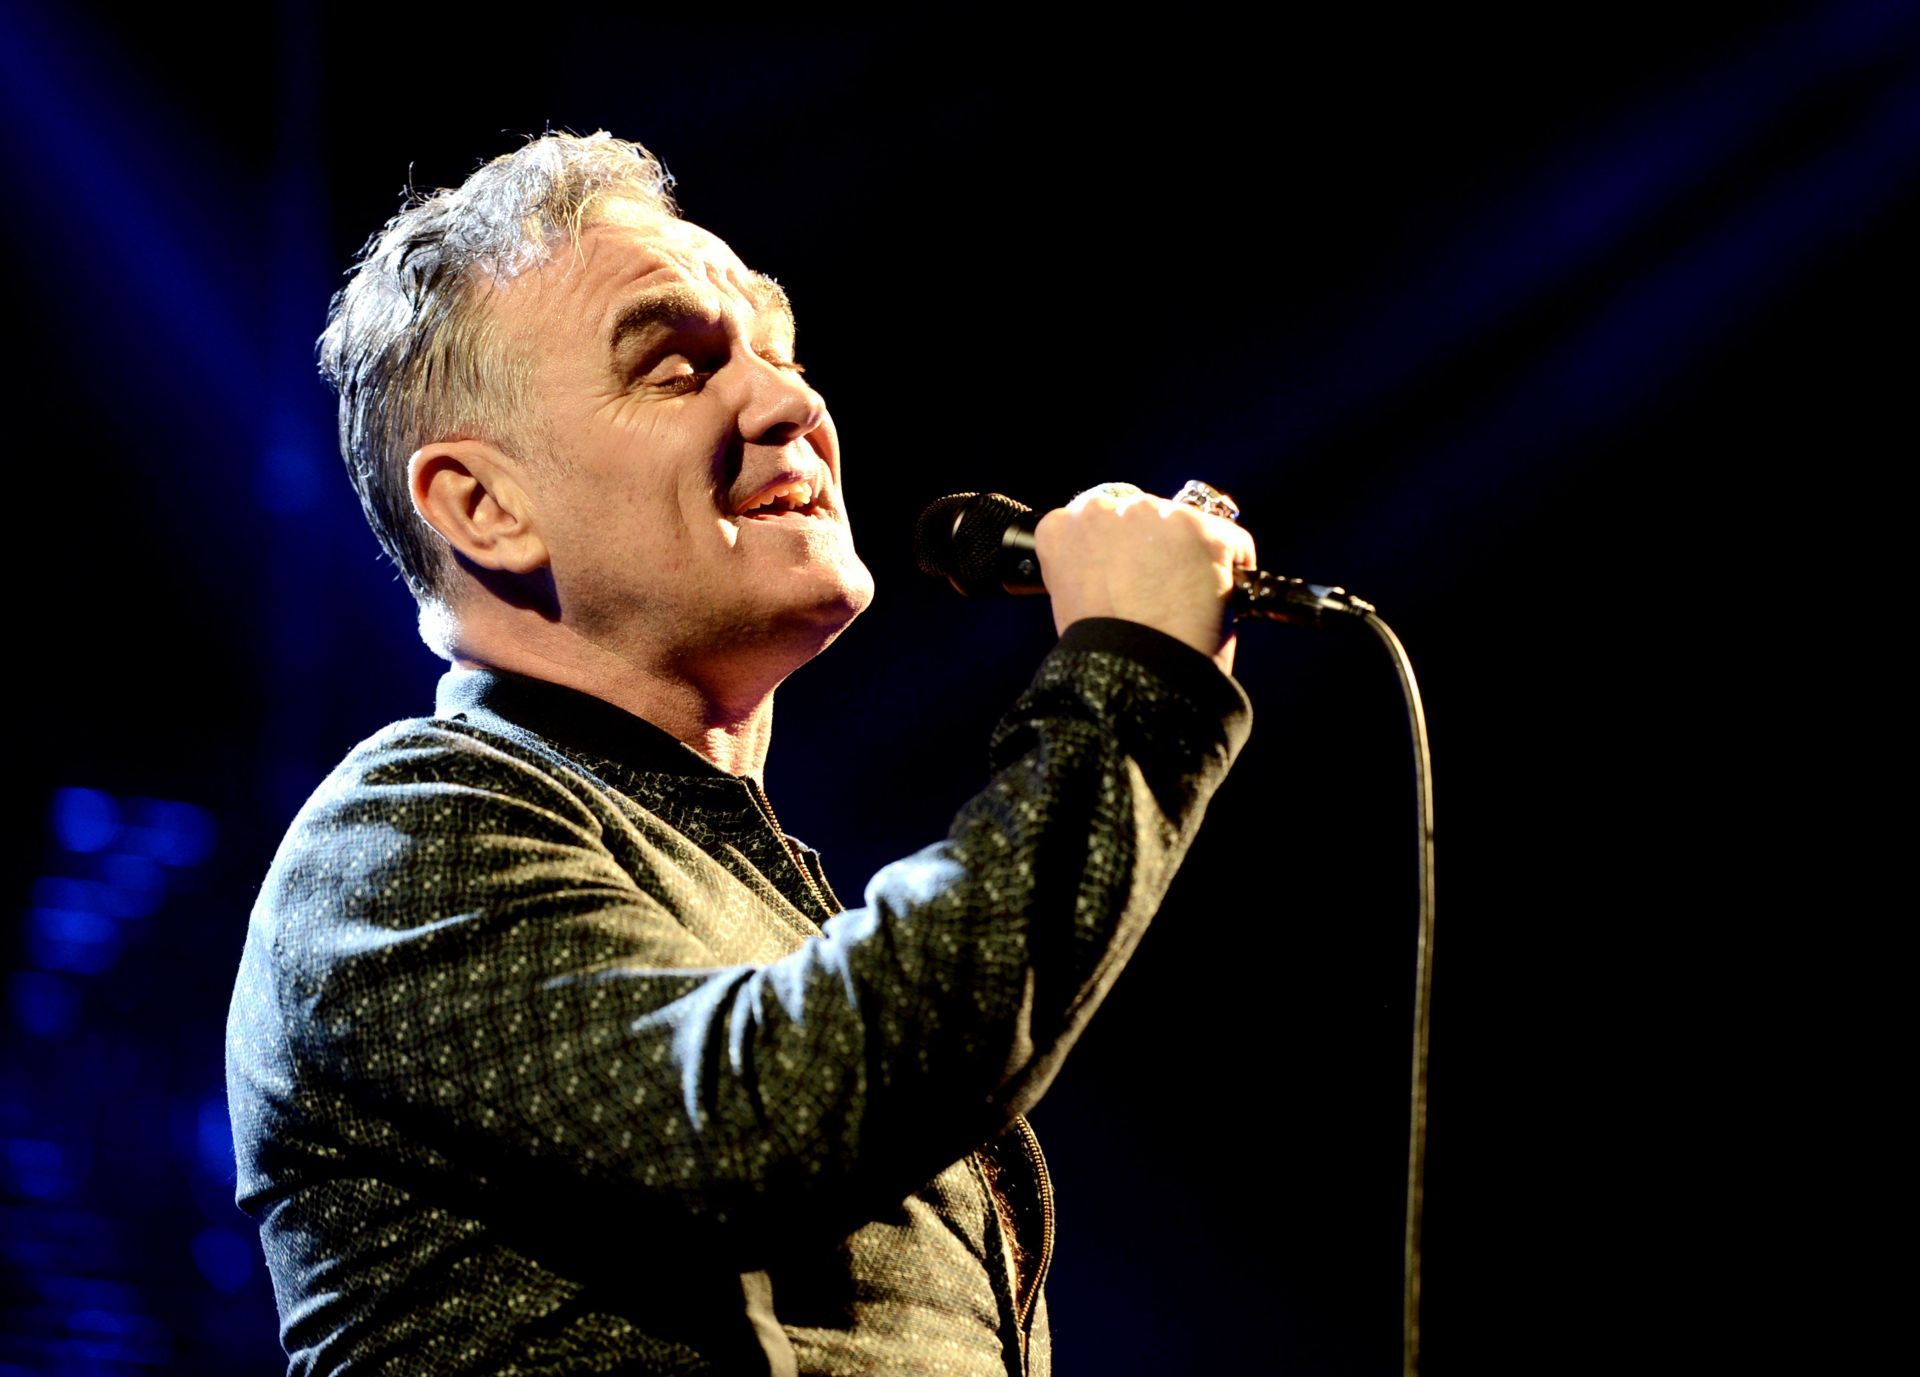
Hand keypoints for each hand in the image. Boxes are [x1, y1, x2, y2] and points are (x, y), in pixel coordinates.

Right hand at [1033, 484, 1256, 675]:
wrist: (1135, 676)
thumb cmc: (1104, 652)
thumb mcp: (1073, 599)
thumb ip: (1092, 566)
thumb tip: (1125, 565)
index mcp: (1062, 528)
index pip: (1097, 519)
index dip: (1117, 551)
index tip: (1125, 576)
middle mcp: (1106, 510)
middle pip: (1143, 515)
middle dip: (1153, 547)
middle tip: (1159, 593)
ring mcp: (1158, 517)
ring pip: (1186, 527)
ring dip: (1190, 556)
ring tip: (1186, 603)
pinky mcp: (1205, 531)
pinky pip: (1231, 544)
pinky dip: (1232, 570)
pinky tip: (1218, 601)